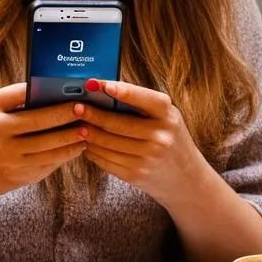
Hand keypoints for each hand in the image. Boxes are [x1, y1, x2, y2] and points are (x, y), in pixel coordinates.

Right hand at [0, 83, 86, 198]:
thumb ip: (16, 95)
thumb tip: (52, 87)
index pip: (29, 112)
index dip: (56, 108)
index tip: (76, 101)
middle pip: (41, 131)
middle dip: (67, 123)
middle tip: (85, 115)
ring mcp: (9, 164)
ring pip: (48, 152)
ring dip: (70, 142)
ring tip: (86, 133)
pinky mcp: (18, 178)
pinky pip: (47, 166)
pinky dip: (63, 156)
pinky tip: (74, 148)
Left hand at [77, 80, 207, 207]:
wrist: (185, 177)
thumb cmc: (170, 139)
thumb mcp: (166, 118)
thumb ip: (142, 105)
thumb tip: (105, 89)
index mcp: (168, 116)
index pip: (143, 99)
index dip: (121, 91)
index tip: (99, 84)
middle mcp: (160, 137)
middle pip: (116, 123)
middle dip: (92, 114)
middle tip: (76, 107)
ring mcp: (147, 158)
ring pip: (107, 143)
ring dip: (89, 133)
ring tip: (78, 125)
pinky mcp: (136, 174)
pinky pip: (106, 160)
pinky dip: (93, 151)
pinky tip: (87, 144)